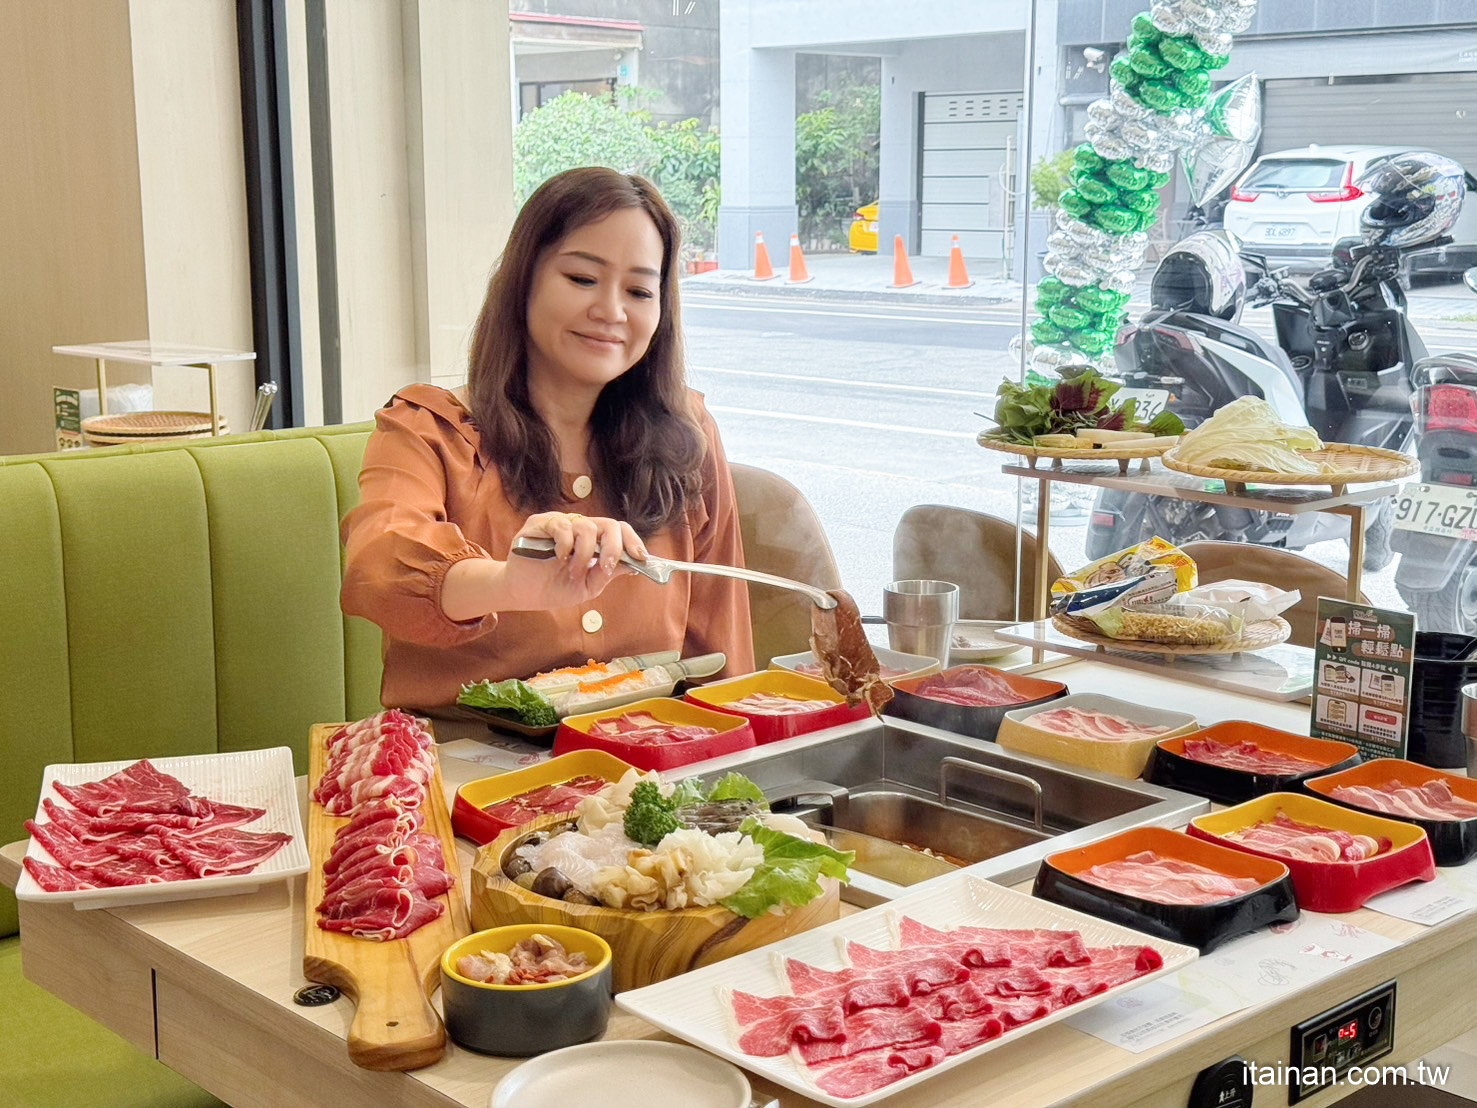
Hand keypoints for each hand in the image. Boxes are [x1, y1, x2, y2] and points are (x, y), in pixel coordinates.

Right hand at [441, 512, 648, 619]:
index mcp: (594, 540)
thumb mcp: (588, 586)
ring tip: (573, 572)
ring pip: (586, 527)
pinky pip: (562, 527)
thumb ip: (607, 573)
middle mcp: (579, 527)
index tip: (640, 557)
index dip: (632, 541)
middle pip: (608, 524)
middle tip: (606, 567)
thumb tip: (634, 564)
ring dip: (584, 555)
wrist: (523, 593)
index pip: (619, 530)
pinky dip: (565, 546)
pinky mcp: (540, 523)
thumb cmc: (555, 587)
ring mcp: (560, 523)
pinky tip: (558, 558)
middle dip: (613, 547)